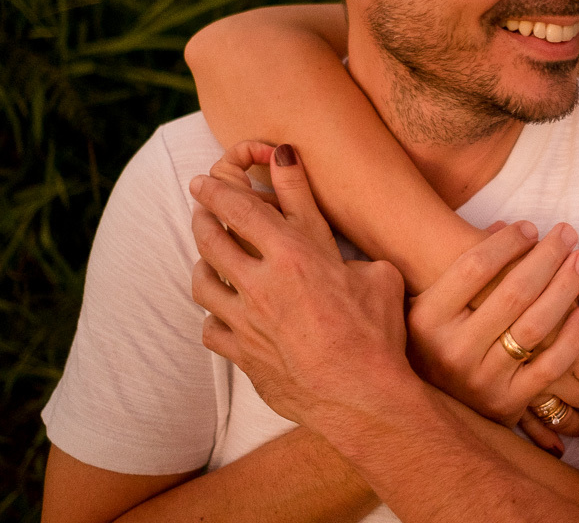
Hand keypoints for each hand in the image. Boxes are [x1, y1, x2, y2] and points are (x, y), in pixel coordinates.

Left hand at [190, 143, 413, 430]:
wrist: (362, 396)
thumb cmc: (377, 332)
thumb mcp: (377, 272)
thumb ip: (352, 249)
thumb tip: (340, 232)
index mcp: (294, 254)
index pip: (239, 209)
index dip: (216, 190)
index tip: (203, 181)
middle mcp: (260, 284)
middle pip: (210, 240)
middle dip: (203, 218)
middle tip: (203, 211)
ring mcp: (246, 323)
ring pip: (201, 282)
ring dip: (203, 264)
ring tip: (210, 259)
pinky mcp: (242, 356)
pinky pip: (210, 329)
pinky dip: (213, 317)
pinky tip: (223, 315)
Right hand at [405, 222, 578, 433]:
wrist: (426, 411)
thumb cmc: (437, 342)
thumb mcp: (430, 306)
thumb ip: (463, 268)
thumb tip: (505, 226)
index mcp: (427, 319)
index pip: (474, 266)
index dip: (508, 243)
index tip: (531, 227)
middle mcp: (451, 350)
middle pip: (512, 292)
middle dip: (546, 257)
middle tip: (568, 234)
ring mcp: (480, 379)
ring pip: (535, 326)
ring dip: (566, 288)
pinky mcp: (506, 403)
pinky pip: (550, 367)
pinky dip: (572, 338)